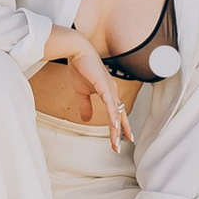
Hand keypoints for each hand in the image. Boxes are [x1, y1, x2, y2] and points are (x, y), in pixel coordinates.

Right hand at [43, 27, 131, 150]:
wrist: (76, 51)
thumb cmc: (80, 68)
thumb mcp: (81, 92)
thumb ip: (85, 106)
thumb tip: (86, 120)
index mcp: (108, 92)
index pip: (117, 113)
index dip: (119, 127)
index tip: (121, 140)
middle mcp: (112, 91)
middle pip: (119, 116)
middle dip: (119, 133)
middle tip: (118, 148)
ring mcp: (109, 88)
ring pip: (115, 112)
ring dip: (116, 129)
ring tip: (116, 142)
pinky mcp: (104, 85)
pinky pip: (110, 103)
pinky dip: (113, 114)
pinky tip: (114, 125)